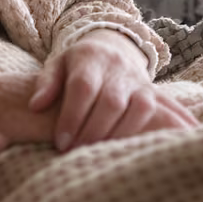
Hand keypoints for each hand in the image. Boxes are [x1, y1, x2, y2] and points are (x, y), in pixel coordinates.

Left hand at [29, 30, 196, 151]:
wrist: (113, 46)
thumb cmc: (78, 64)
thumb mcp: (58, 64)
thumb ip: (46, 83)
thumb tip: (35, 106)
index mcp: (89, 59)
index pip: (82, 87)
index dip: (73, 116)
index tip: (61, 143)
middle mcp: (116, 69)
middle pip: (111, 101)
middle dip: (94, 131)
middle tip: (77, 153)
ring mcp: (138, 80)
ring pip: (139, 107)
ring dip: (123, 134)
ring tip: (104, 154)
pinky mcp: (153, 92)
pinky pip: (166, 108)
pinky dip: (168, 125)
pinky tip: (165, 146)